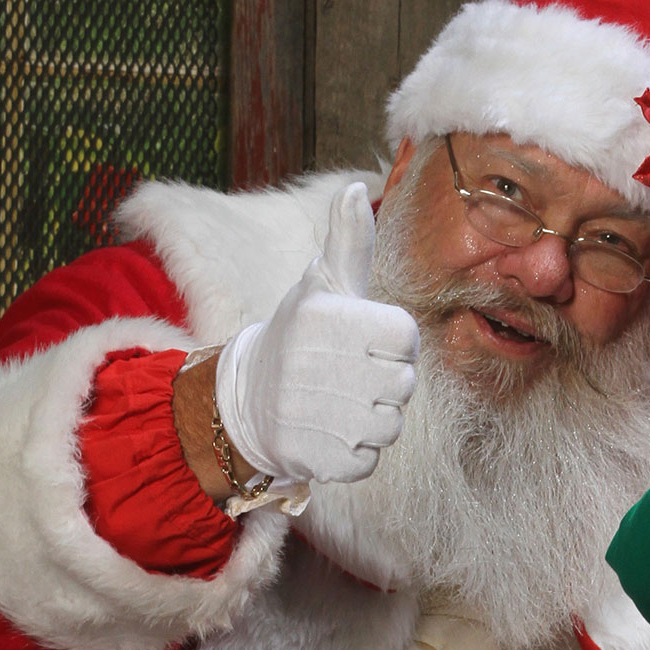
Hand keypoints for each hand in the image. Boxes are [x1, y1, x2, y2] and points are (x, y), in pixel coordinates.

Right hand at [214, 182, 419, 486]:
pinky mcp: (308, 456)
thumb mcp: (322, 286)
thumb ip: (350, 243)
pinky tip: (328, 432)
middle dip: (385, 385)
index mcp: (324, 316)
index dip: (394, 344)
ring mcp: (309, 413)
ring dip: (372, 420)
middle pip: (403, 386)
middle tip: (351, 377)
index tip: (367, 344)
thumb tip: (356, 188)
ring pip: (388, 426)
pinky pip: (365, 461)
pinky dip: (354, 452)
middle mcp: (313, 362)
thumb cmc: (300, 337)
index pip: (406, 338)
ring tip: (340, 404)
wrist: (244, 400)